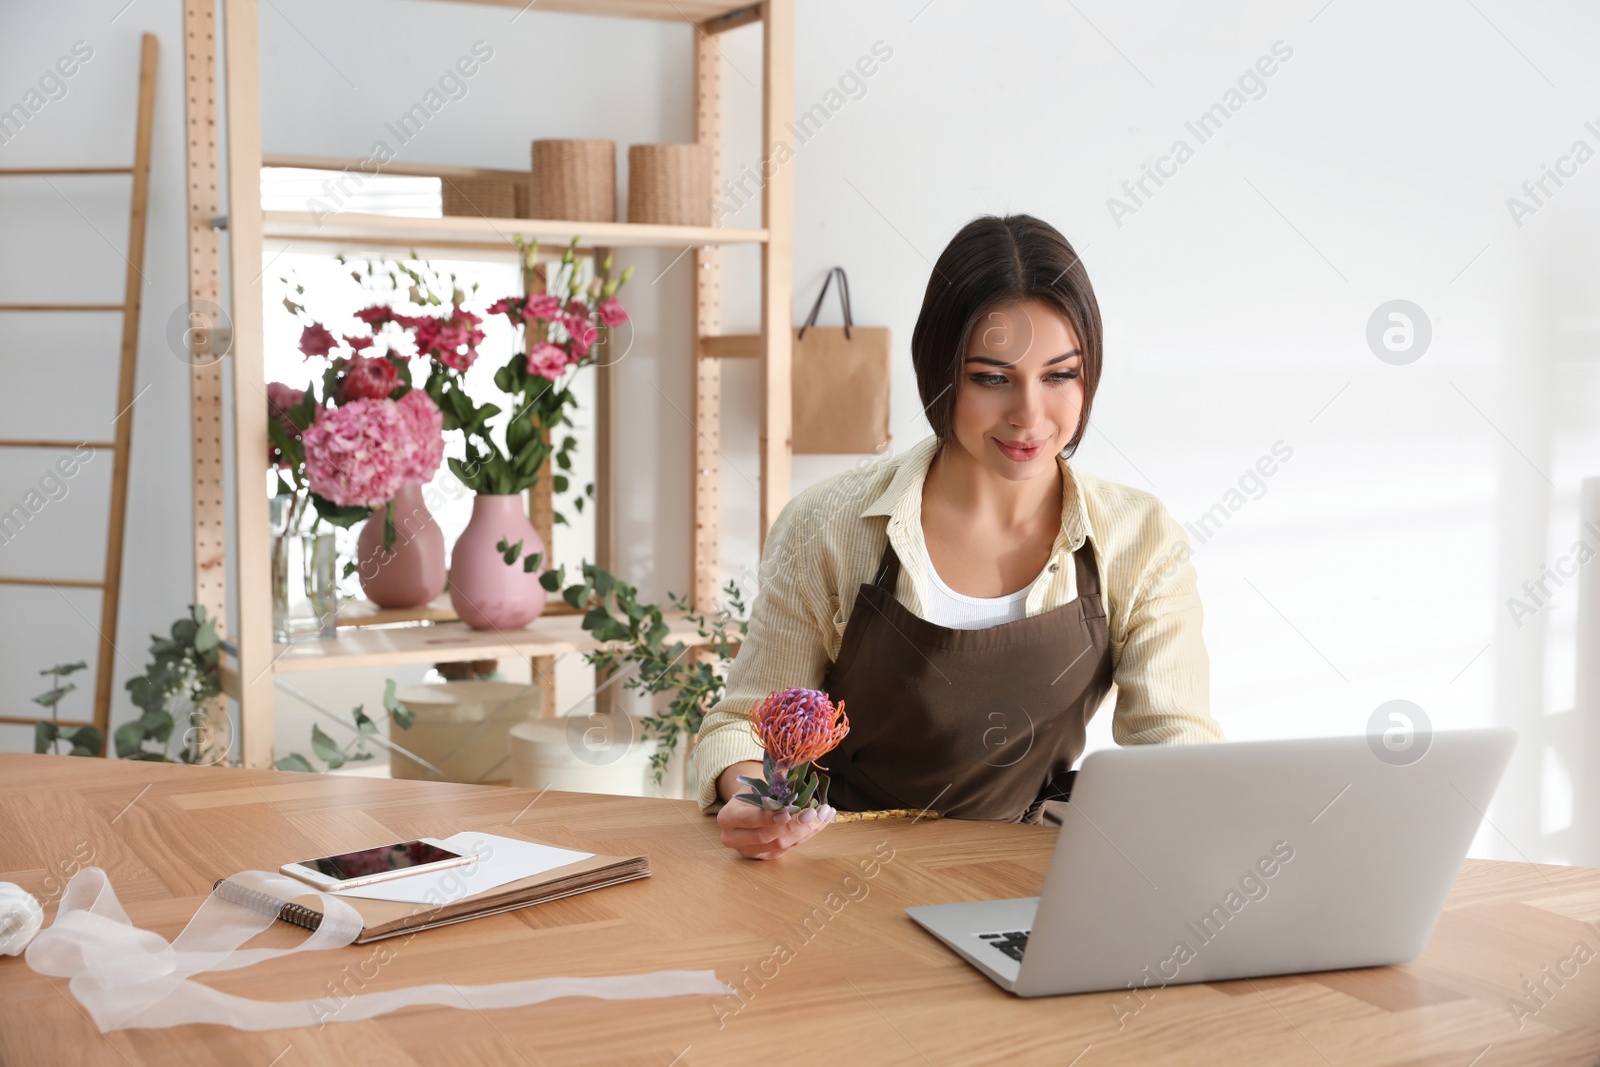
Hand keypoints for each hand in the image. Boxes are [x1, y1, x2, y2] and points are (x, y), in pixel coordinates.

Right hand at [715, 760, 834, 859]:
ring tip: (824, 813)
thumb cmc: (751, 793)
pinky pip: (789, 848)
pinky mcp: (766, 856)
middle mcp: (734, 839)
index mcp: (727, 818)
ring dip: (806, 830)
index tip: (789, 812)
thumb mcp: (755, 787)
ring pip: (781, 845)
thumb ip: (771, 790)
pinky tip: (822, 820)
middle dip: (793, 825)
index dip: (769, 818)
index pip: (749, 820)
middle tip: (813, 812)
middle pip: (766, 836)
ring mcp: (751, 851)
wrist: (746, 808)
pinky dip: (808, 833)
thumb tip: (794, 781)